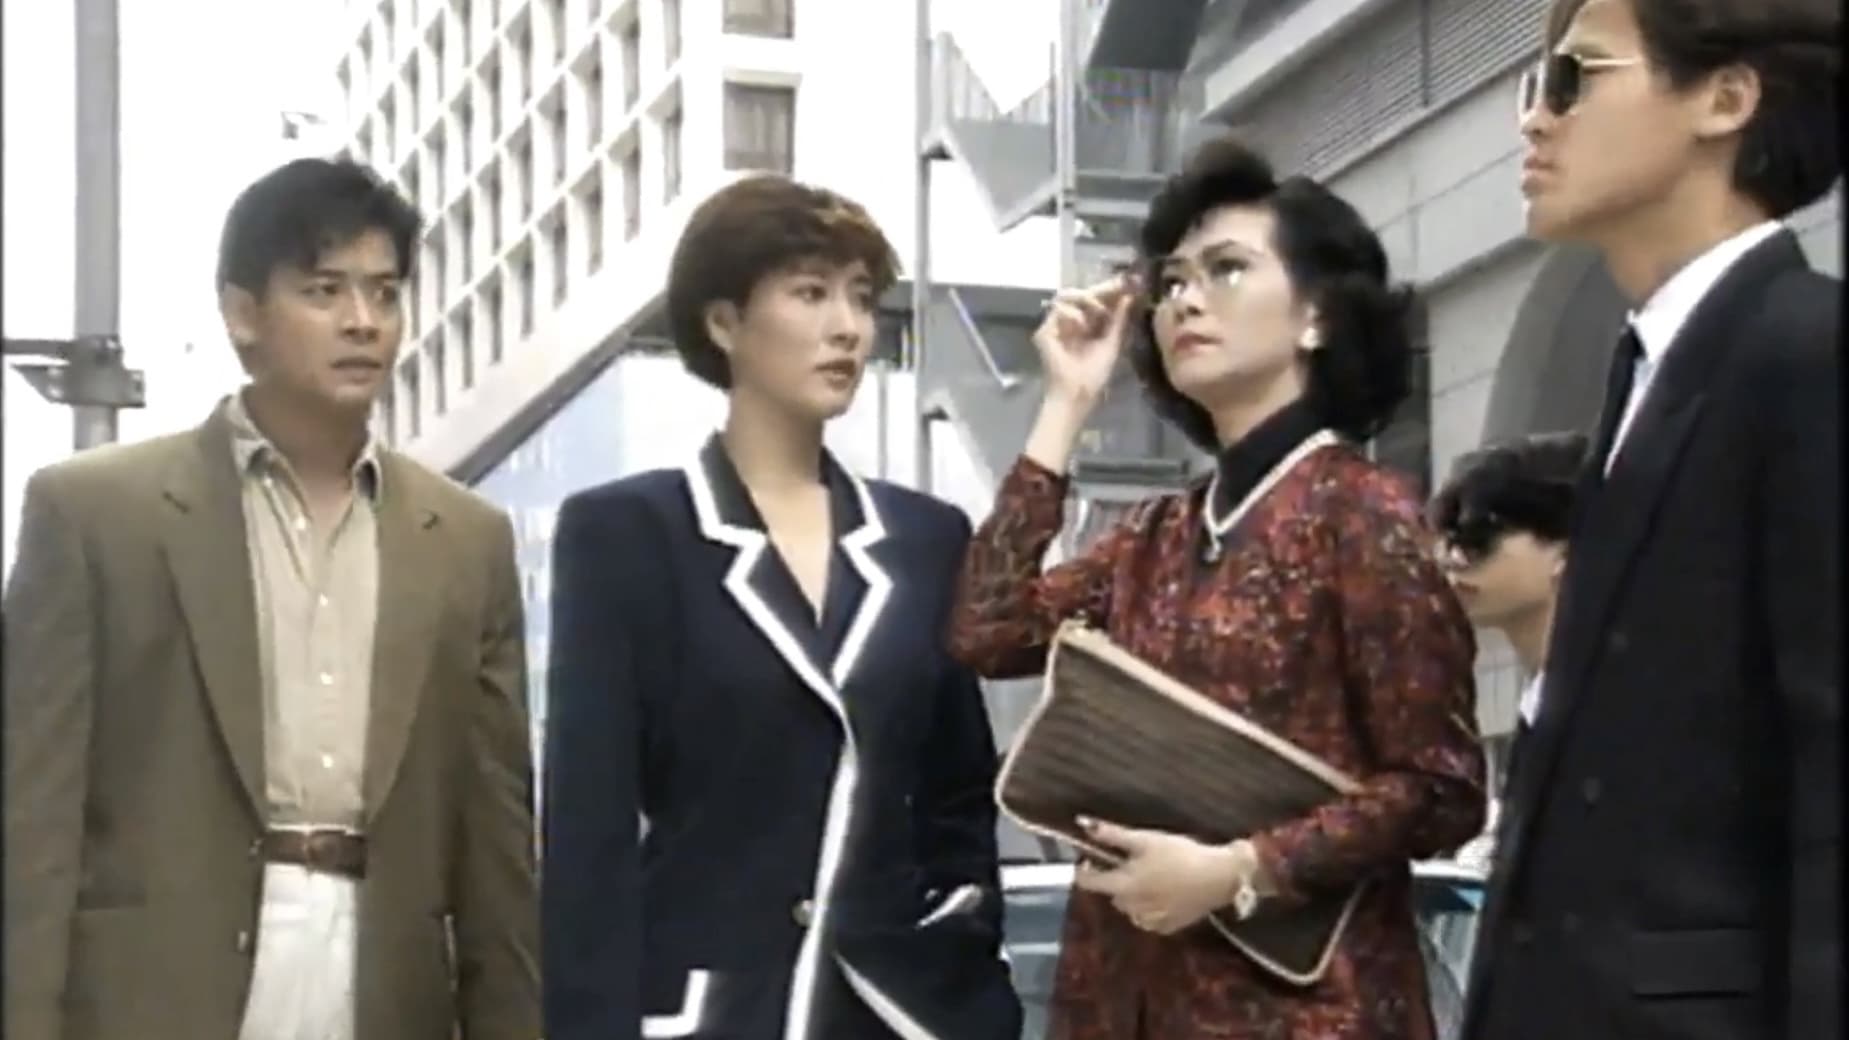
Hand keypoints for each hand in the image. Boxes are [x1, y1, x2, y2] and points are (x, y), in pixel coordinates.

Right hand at [1033, 275, 1137, 404]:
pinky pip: (1058, 310)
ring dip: (1086, 300)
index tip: (1127, 281)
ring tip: (1098, 312)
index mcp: (1086, 325)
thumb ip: (1119, 320)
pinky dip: (1073, 315)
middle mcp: (1069, 322)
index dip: (1109, 290)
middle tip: (1117, 285)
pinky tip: (1082, 327)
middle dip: (1101, 289)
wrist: (1078, 393)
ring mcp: (1055, 325)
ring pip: (1067, 296)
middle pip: (1081, 294)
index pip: (1095, 301)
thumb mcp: (1112, 343)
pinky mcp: (1044, 331)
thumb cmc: (1094, 375)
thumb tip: (1128, 297)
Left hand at [1071, 817, 1245, 935]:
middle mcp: (1132, 908)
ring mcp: (1151, 921)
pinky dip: (1151, 907)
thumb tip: (1084, 824)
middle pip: (1113, 894)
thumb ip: (1112, 835)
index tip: (1086, 859)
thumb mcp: (1145, 839)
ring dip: (1133, 895)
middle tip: (1133, 862)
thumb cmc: (1180, 854)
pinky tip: (1166, 892)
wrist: (1219, 877)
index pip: (1089, 883)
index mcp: (1123, 886)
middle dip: (1116, 880)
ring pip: (1131, 908)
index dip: (1083, 870)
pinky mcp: (1169, 927)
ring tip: (1153, 876)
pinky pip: (1149, 918)